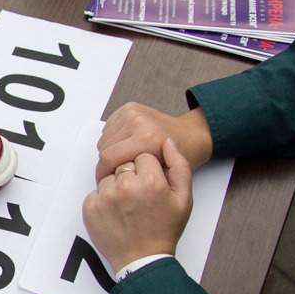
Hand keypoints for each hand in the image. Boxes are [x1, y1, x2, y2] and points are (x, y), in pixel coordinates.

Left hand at [82, 138, 193, 272]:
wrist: (142, 259)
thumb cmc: (164, 230)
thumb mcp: (184, 198)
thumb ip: (179, 166)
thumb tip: (167, 142)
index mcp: (151, 181)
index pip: (144, 155)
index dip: (149, 170)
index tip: (151, 185)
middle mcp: (127, 186)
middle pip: (125, 163)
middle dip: (131, 175)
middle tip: (139, 197)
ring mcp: (106, 196)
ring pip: (109, 176)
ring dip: (116, 186)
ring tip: (127, 206)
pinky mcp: (91, 206)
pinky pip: (96, 191)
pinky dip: (103, 199)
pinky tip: (115, 213)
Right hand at [96, 103, 212, 180]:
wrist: (191, 135)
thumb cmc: (180, 157)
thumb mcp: (165, 177)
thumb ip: (140, 180)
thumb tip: (113, 185)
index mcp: (148, 139)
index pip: (108, 158)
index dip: (103, 174)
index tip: (107, 182)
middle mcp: (138, 122)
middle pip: (104, 149)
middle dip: (107, 164)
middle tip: (117, 174)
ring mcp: (133, 113)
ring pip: (104, 140)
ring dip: (110, 152)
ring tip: (124, 160)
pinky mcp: (129, 108)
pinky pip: (108, 130)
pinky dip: (112, 141)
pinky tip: (126, 146)